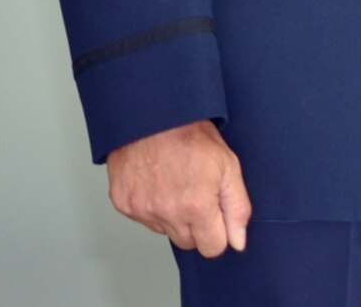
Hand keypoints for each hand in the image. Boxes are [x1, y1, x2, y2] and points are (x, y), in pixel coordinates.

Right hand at [105, 119, 251, 257]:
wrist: (150, 111)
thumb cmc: (188, 131)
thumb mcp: (228, 164)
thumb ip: (237, 208)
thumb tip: (237, 241)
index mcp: (196, 206)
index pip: (212, 248)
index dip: (216, 231)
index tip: (212, 211)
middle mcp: (167, 211)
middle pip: (187, 242)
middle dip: (193, 225)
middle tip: (192, 192)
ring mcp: (141, 207)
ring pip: (164, 230)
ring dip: (170, 215)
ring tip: (171, 182)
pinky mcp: (122, 201)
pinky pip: (142, 217)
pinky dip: (149, 204)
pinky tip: (153, 181)